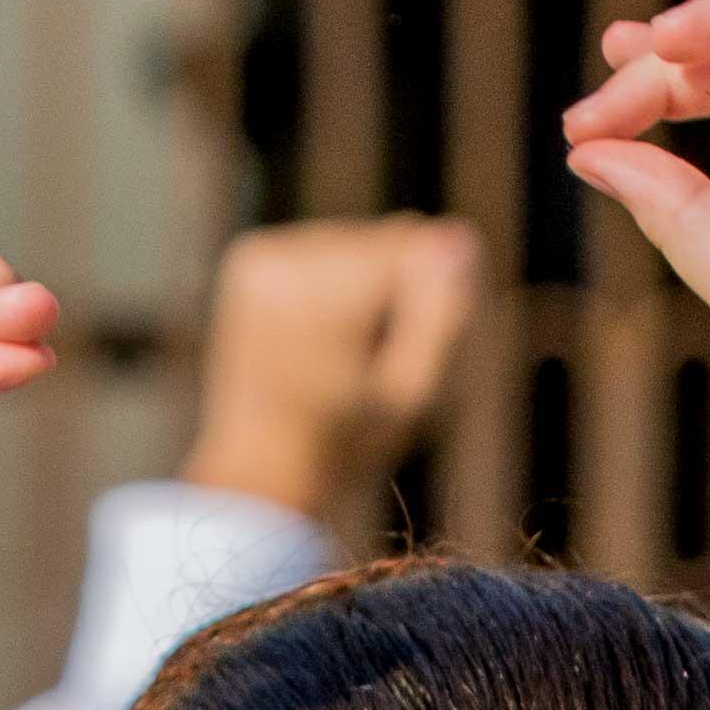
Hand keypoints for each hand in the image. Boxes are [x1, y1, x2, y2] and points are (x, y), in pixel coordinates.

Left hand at [186, 217, 487, 527]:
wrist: (257, 472)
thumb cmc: (341, 447)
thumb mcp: (411, 394)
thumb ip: (441, 314)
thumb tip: (460, 237)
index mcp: (323, 297)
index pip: (415, 245)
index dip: (424, 298)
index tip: (396, 354)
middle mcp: (283, 263)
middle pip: (384, 239)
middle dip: (390, 291)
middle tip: (361, 363)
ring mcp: (260, 256)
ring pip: (354, 242)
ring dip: (360, 288)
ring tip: (334, 356)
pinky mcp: (249, 257)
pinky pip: (319, 250)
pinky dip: (328, 284)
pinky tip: (313, 338)